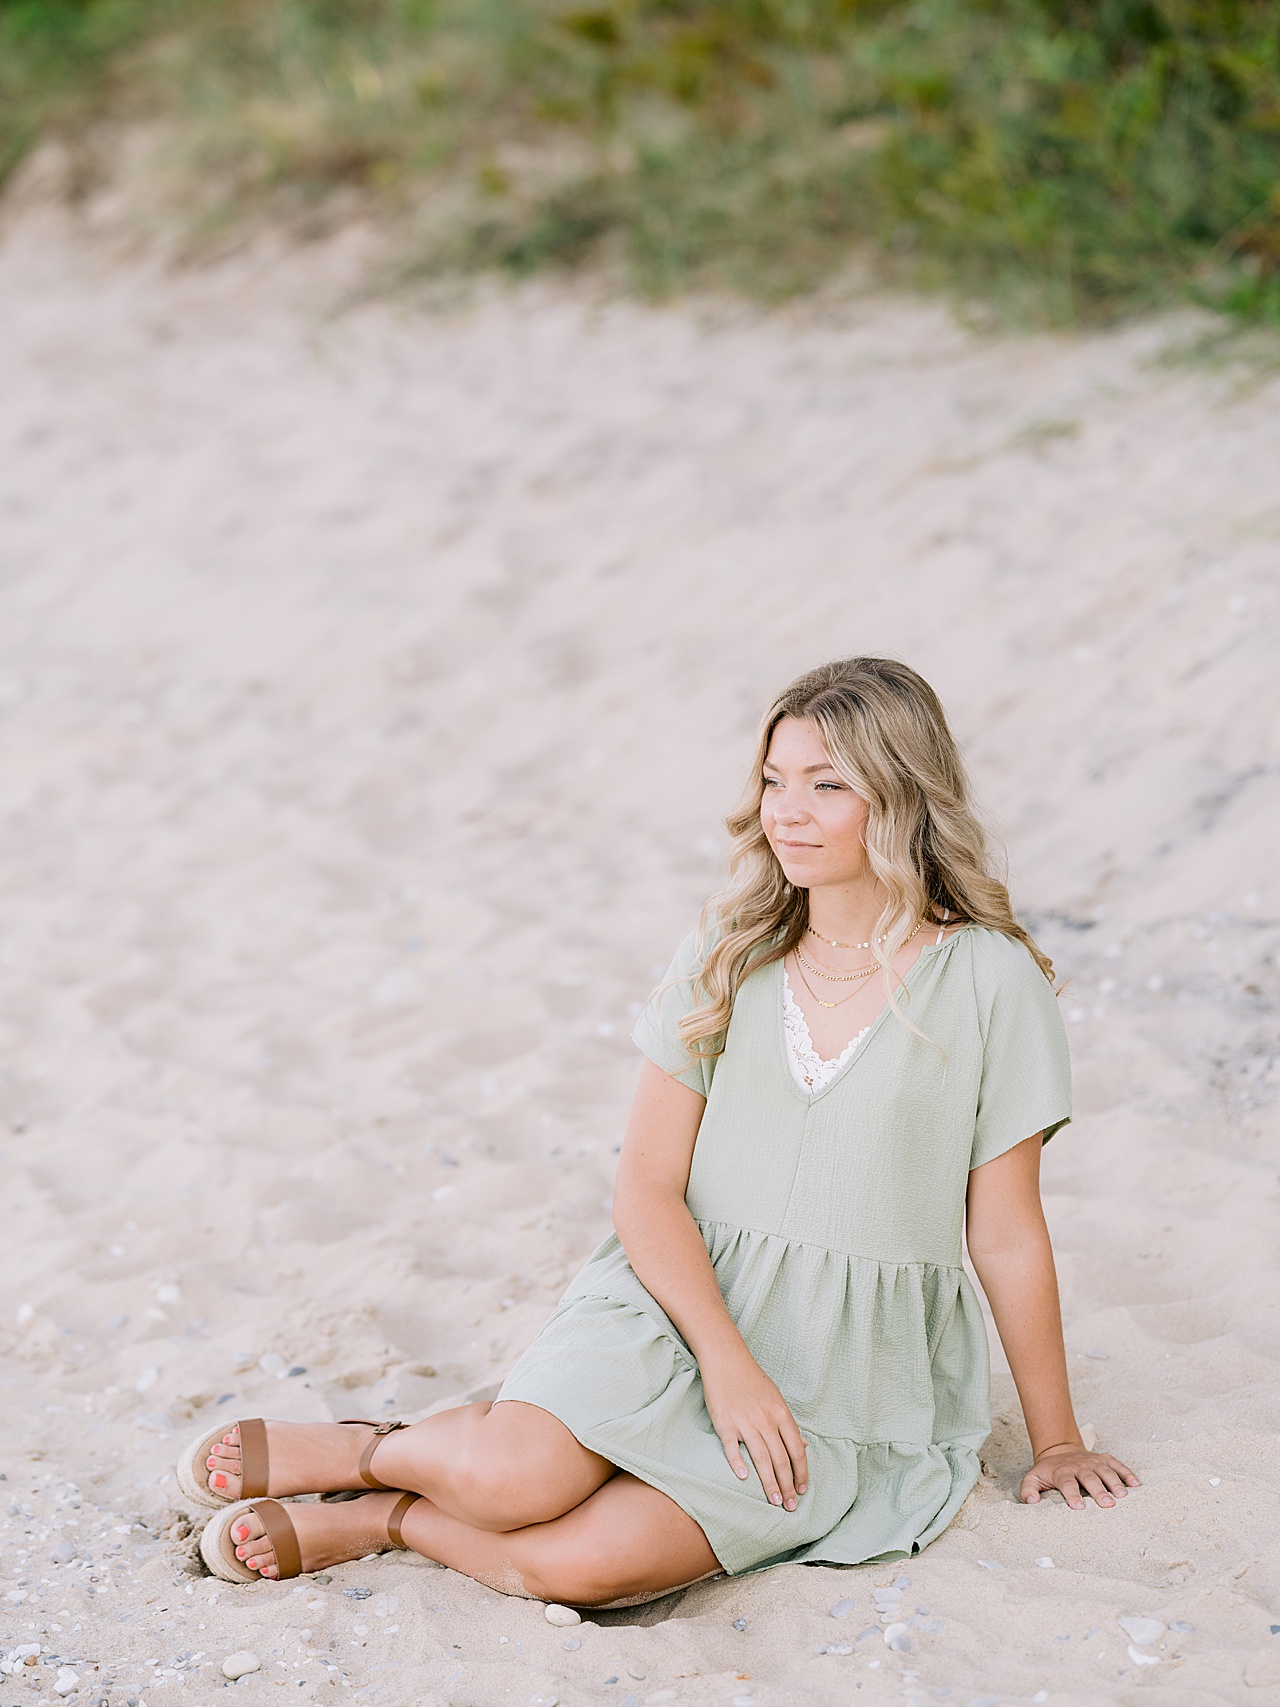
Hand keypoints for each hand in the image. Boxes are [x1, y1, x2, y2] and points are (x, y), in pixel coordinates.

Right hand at [700, 1347, 808, 1510]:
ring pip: (761, 1458)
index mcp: (781, 1414)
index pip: (796, 1450)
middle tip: (790, 1506)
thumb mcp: (777, 1399)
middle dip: (787, 1485)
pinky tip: (744, 1478)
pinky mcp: (725, 1423)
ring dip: (769, 1482)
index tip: (801, 1490)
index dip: (801, 1473)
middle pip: (781, 1459)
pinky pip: (733, 1447)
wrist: (726, 1360)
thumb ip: (789, 1425)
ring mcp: (745, 1422)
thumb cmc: (752, 1380)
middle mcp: (766, 1420)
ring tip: (774, 1501)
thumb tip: (805, 1446)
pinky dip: (738, 1463)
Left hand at [1020, 1443, 1140, 1508]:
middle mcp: (1079, 1465)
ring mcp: (1093, 1461)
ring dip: (1115, 1482)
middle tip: (1108, 1505)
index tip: (1079, 1507)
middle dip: (1098, 1490)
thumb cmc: (1048, 1471)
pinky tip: (1136, 1484)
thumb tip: (1031, 1502)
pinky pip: (1117, 1464)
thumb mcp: (1033, 1478)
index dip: (1072, 1494)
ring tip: (1123, 1496)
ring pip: (1105, 1470)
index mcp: (1062, 1472)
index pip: (1067, 1482)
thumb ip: (1028, 1490)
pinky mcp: (1104, 1459)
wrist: (1059, 1450)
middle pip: (1089, 1477)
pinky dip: (1127, 1473)